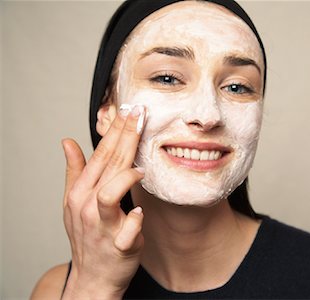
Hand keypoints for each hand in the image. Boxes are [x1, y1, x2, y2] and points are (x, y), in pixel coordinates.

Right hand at [61, 105, 145, 298]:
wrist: (92, 276)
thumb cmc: (86, 235)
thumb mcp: (73, 202)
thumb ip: (75, 171)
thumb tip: (67, 141)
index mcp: (81, 192)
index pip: (100, 154)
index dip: (115, 131)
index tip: (129, 110)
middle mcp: (89, 205)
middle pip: (109, 165)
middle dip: (126, 137)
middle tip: (140, 115)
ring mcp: (103, 226)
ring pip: (109, 194)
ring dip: (126, 178)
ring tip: (141, 169)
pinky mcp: (120, 246)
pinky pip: (127, 231)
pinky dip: (134, 221)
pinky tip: (139, 212)